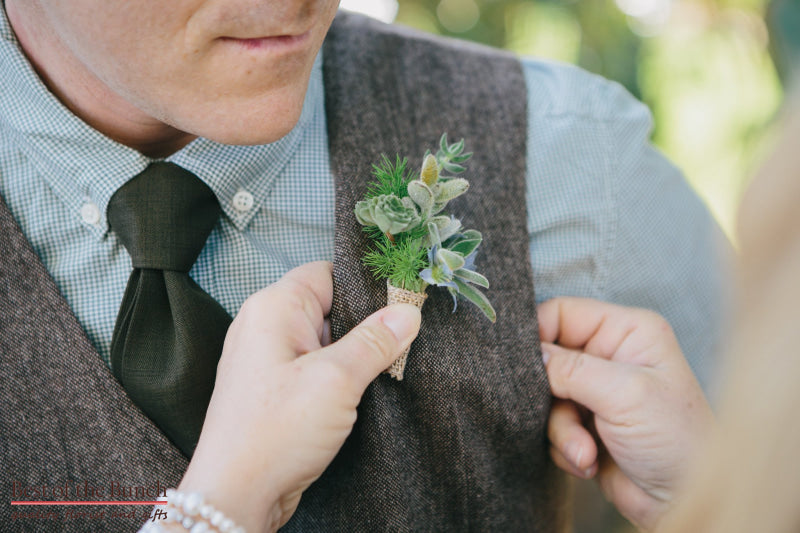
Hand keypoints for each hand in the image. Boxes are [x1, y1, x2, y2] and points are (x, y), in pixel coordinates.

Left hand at [176, 261, 420, 532]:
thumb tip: (408, 310)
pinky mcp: (274, 389)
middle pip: (329, 306)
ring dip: (353, 356)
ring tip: (382, 371)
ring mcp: (268, 359)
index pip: (326, 273)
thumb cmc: (276, 431)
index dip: (364, 285)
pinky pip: (314, 367)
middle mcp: (265, 326)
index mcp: (273, 308)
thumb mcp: (337, 380)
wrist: (237, 495)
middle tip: (399, 343)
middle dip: (364, 325)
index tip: (402, 302)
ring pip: (325, 340)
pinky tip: (360, 393)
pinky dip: (338, 377)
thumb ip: (375, 341)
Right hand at [538, 297, 712, 530]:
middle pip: (547, 356)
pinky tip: (589, 461)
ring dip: (560, 428)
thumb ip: (570, 368)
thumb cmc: (677, 441)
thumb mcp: (625, 394)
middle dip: (551, 394)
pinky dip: (564, 446)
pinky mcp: (586, 423)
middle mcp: (610, 355)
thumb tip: (528, 355)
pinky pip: (551, 425)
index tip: (524, 364)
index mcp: (627, 331)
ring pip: (546, 396)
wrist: (683, 501)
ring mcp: (596, 390)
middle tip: (565, 414)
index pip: (561, 312)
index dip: (536, 334)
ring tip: (586, 451)